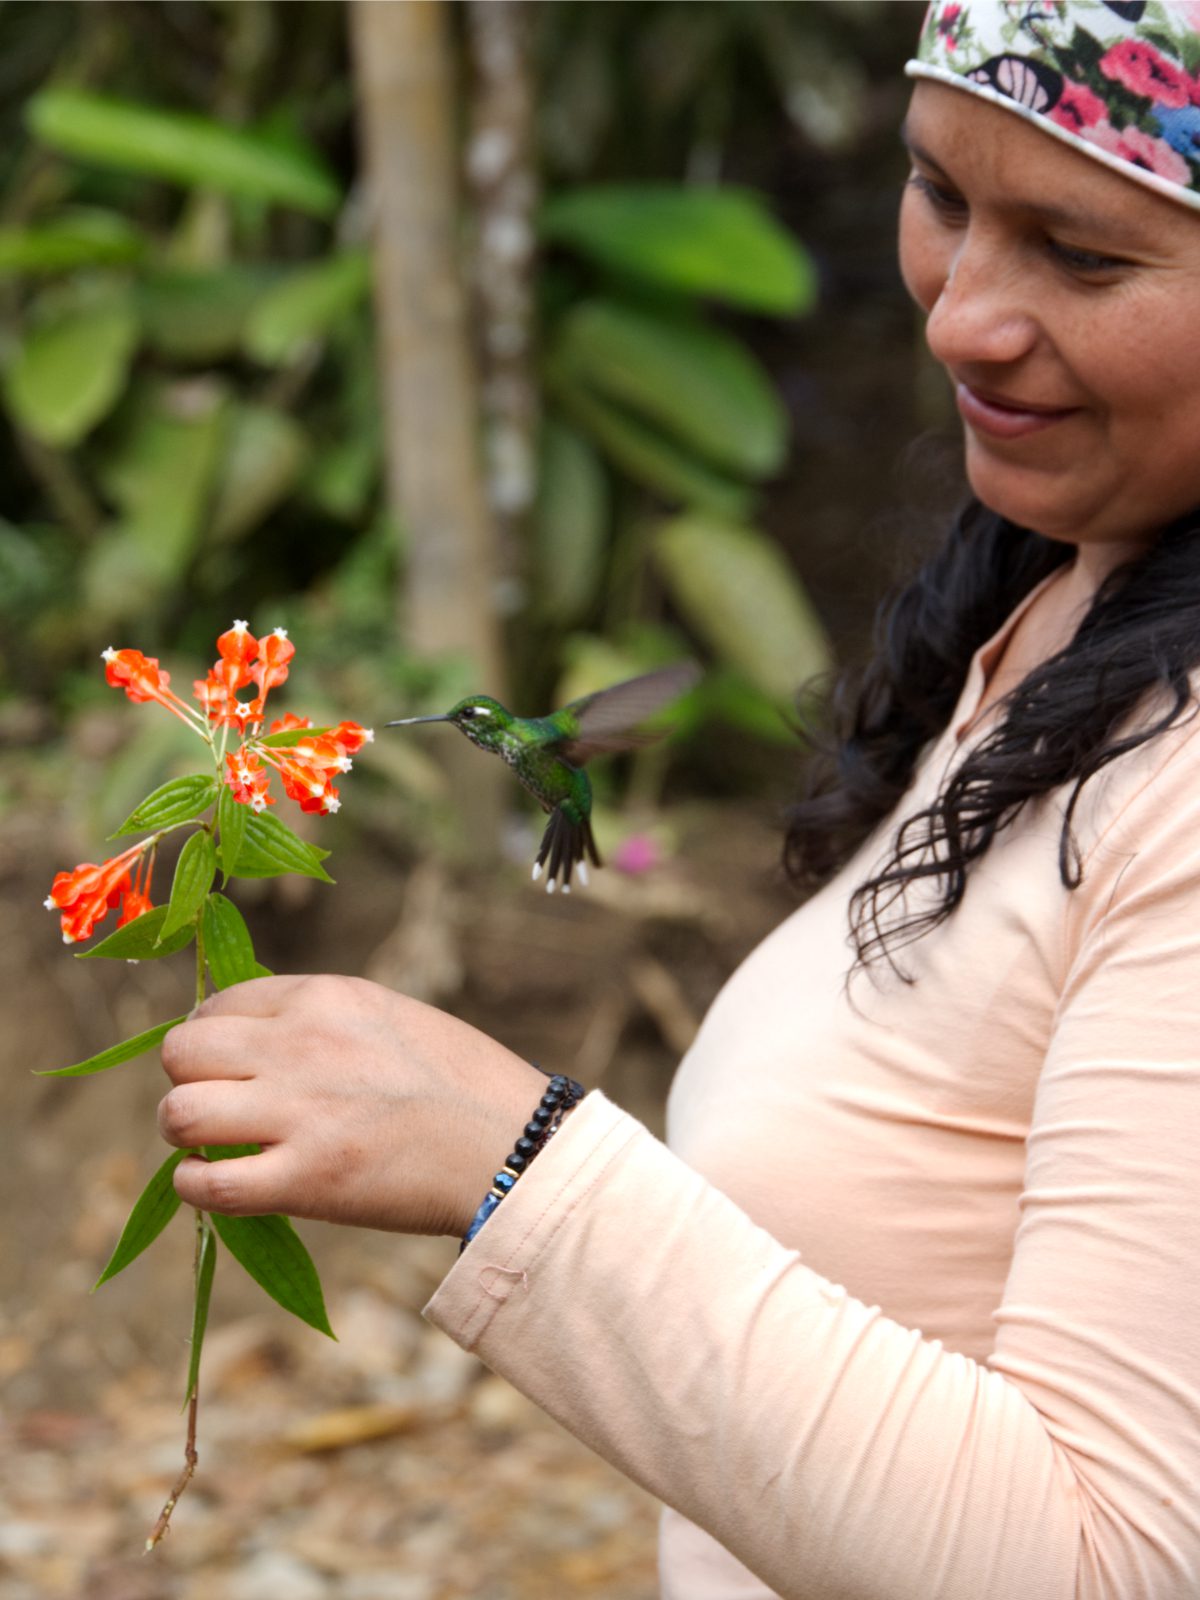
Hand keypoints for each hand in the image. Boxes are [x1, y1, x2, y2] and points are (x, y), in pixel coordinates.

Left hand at [158, 974, 547, 1236]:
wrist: (514, 1146)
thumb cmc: (463, 1083)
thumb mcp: (389, 1016)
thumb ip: (321, 1020)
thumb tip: (257, 1040)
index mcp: (326, 998)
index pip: (219, 1003)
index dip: (210, 1037)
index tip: (226, 1065)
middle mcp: (301, 1045)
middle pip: (182, 1052)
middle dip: (188, 1079)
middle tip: (218, 1105)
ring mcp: (300, 1112)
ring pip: (179, 1114)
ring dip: (187, 1134)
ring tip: (216, 1147)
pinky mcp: (307, 1180)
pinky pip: (206, 1183)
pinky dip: (197, 1188)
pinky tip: (217, 1186)